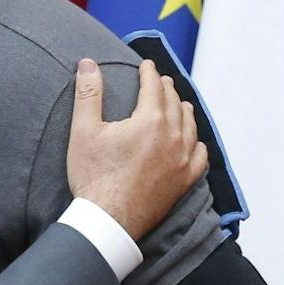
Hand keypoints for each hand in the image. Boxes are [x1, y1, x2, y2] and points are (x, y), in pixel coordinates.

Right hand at [65, 57, 206, 239]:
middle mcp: (173, 136)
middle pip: (174, 102)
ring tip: (180, 104)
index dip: (149, 72)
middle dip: (166, 88)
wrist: (108, 221)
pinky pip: (200, 156)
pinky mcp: (184, 181)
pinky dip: (197, 142)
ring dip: (184, 110)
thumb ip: (88, 93)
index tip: (146, 65)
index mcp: (150, 120)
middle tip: (161, 81)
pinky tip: (193, 141)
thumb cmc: (94, 177)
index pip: (153, 86)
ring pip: (190, 125)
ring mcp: (182, 160)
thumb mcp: (84, 131)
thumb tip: (88, 63)